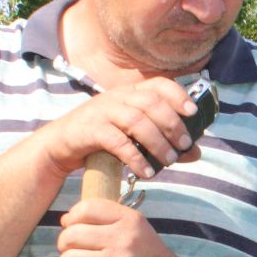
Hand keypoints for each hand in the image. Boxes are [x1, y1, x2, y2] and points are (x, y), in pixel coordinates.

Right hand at [38, 78, 204, 181]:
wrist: (59, 146)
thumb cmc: (101, 139)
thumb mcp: (133, 137)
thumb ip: (164, 141)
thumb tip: (196, 152)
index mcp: (129, 92)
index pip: (158, 84)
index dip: (178, 95)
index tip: (193, 113)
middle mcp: (116, 97)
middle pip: (150, 102)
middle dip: (172, 124)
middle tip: (184, 145)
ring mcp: (102, 111)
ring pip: (136, 121)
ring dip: (157, 142)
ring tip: (169, 161)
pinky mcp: (90, 130)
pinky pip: (117, 142)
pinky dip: (135, 158)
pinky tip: (146, 172)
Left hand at [56, 197, 183, 256]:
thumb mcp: (136, 229)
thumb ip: (107, 220)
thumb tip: (66, 219)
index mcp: (129, 220)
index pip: (86, 209)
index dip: (72, 218)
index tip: (72, 227)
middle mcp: (122, 239)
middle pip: (72, 234)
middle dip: (64, 244)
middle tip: (71, 250)